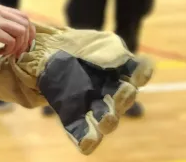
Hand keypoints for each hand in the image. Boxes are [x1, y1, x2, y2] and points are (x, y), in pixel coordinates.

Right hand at [0, 4, 35, 57]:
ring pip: (21, 32)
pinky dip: (9, 50)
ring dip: (18, 46)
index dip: (30, 30)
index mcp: (0, 9)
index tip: (29, 42)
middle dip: (26, 40)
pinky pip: (11, 41)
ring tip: (9, 53)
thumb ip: (2, 24)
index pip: (23, 16)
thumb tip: (21, 36)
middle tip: (20, 51)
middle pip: (25, 24)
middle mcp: (0, 12)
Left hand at [19, 26, 154, 154]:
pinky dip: (87, 140)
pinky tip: (87, 142)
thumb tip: (134, 67)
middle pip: (124, 101)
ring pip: (107, 120)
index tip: (136, 74)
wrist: (44, 52)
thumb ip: (118, 54)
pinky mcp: (74, 117)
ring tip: (104, 120)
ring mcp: (93, 106)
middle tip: (120, 95)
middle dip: (124, 100)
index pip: (138, 74)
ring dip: (109, 121)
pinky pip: (83, 133)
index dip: (141, 74)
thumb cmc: (77, 46)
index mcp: (120, 72)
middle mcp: (110, 92)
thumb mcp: (102, 43)